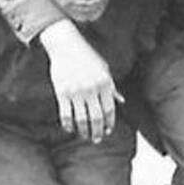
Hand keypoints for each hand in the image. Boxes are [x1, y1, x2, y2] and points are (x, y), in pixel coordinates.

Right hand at [39, 21, 123, 142]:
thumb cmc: (87, 57)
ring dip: (84, 131)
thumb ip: (112, 87)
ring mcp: (76, 91)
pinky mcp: (62, 92)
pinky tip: (70, 129)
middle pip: (97, 118)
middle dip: (98, 132)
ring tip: (85, 136)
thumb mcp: (104, 69)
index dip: (109, 124)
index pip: (110, 110)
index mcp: (105, 83)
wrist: (66, 45)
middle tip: (97, 139)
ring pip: (81, 119)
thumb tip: (121, 101)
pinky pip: (65, 114)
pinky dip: (68, 125)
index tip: (108, 131)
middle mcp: (91, 88)